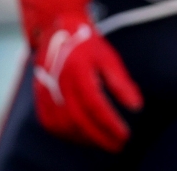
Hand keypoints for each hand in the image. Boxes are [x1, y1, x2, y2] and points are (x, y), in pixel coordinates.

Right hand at [32, 13, 142, 151]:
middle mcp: (60, 83)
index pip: (95, 105)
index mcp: (78, 71)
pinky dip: (68, 135)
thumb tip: (136, 106)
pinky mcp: (39, 98)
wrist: (58, 30)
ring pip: (64, 126)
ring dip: (85, 139)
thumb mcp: (109, 58)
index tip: (125, 135)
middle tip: (117, 145)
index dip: (110, 123)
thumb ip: (121, 83)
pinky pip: (51, 124)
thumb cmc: (87, 45)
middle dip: (100, 137)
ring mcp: (46, 92)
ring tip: (103, 143)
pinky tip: (83, 137)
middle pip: (79, 120)